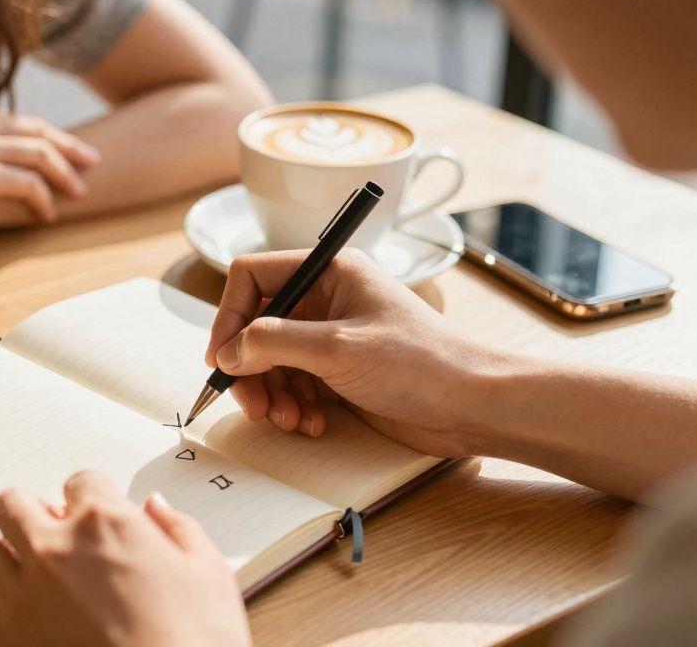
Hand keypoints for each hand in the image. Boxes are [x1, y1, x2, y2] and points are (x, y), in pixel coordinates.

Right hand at [0, 102, 99, 234]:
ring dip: (64, 174)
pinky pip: (27, 185)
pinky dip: (43, 199)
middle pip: (37, 130)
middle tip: (93, 162)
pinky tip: (47, 215)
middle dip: (69, 146)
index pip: (17, 119)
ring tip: (79, 193)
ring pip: (39, 154)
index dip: (47, 134)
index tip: (67, 147)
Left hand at [0, 471, 250, 646]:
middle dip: (29, 514)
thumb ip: (179, 530)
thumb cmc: (198, 645)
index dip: (89, 498)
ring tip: (16, 570)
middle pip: (12, 502)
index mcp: (108, 525)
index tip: (94, 517)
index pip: (80, 481)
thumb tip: (154, 506)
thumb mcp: (210, 577)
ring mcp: (21, 595)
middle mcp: (55, 551)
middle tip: (48, 537)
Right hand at [205, 249, 500, 458]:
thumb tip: (228, 351)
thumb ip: (273, 343)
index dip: (229, 316)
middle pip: (257, 327)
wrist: (475, 406)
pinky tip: (312, 425)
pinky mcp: (342, 374)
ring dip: (272, 395)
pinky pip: (296, 387)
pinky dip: (295, 408)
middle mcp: (327, 300)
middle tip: (252, 405)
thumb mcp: (336, 348)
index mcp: (329, 272)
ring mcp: (334, 339)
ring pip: (273, 362)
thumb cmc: (421, 363)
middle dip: (250, 368)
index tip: (221, 358)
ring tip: (289, 420)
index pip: (253, 277)